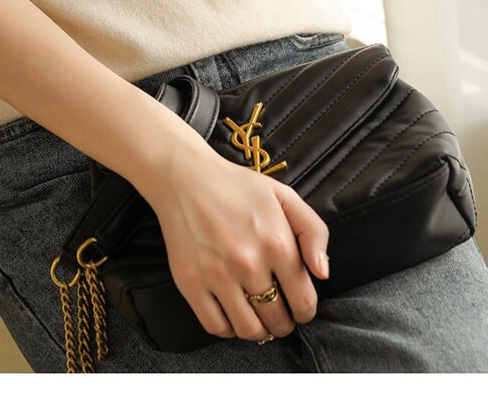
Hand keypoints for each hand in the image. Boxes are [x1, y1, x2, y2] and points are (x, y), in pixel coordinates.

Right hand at [146, 139, 329, 341]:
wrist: (184, 177)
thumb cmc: (237, 187)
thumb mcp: (284, 196)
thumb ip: (314, 231)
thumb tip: (323, 273)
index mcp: (276, 242)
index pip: (303, 301)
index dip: (305, 311)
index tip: (299, 308)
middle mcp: (248, 263)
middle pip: (277, 320)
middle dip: (283, 322)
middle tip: (278, 313)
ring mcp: (217, 275)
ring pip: (249, 330)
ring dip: (259, 330)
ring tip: (258, 317)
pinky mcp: (190, 283)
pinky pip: (216, 327)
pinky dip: (228, 329)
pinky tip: (232, 313)